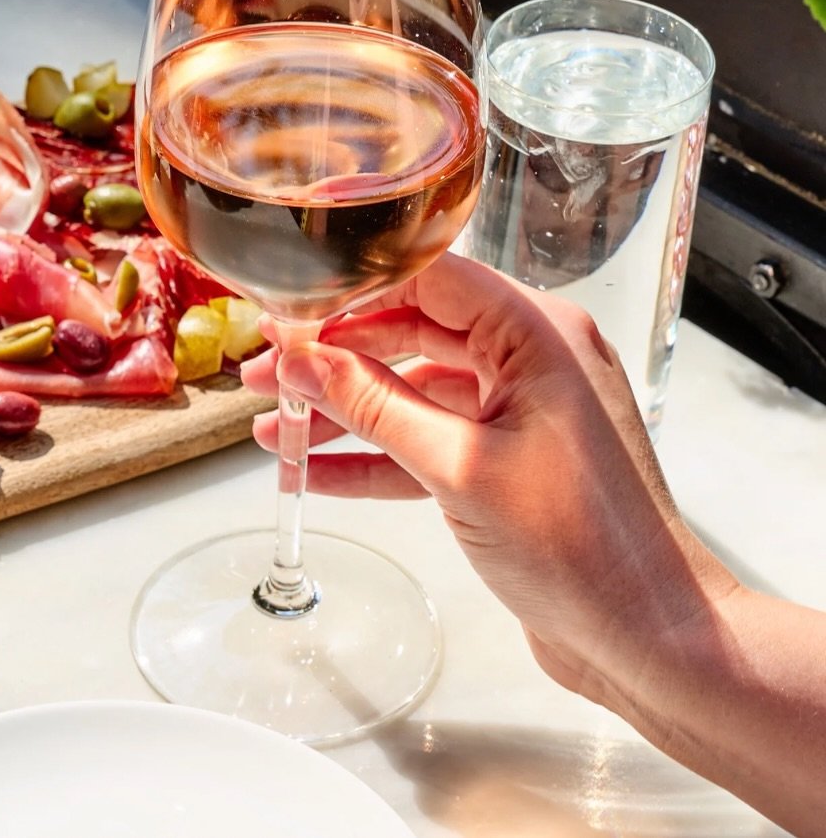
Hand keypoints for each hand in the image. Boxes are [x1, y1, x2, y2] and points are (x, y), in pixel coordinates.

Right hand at [241, 250, 732, 707]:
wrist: (651, 640)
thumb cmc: (581, 548)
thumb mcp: (460, 470)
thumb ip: (374, 408)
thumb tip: (300, 360)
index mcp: (537, 334)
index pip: (429, 277)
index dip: (351, 290)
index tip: (287, 311)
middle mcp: (532, 358)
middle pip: (414, 331)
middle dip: (335, 356)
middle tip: (266, 373)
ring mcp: (522, 411)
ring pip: (416, 391)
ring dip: (347, 410)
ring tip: (275, 425)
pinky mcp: (511, 460)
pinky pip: (431, 441)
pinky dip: (378, 456)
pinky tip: (315, 473)